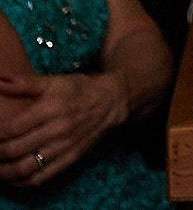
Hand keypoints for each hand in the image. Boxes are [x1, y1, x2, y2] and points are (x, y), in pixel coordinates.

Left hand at [0, 72, 123, 186]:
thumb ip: (24, 84)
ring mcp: (64, 146)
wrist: (111, 101)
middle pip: (14, 149)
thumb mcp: (53, 81)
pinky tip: (11, 178)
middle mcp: (58, 129)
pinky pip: (41, 177)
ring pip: (25, 167)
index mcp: (52, 108)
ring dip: (3, 171)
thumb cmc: (78, 89)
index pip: (12, 128)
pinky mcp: (70, 159)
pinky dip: (21, 182)